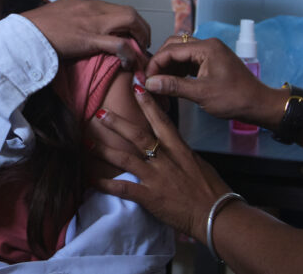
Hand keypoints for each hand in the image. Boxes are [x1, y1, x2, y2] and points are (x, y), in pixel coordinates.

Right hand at [22, 0, 150, 67]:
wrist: (25, 33)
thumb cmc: (36, 27)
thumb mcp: (58, 14)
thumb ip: (72, 17)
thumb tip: (77, 27)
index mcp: (84, 1)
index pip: (115, 7)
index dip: (128, 22)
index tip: (129, 35)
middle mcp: (92, 7)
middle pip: (129, 12)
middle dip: (141, 28)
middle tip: (142, 44)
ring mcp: (92, 22)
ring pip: (130, 21)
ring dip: (140, 37)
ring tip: (139, 53)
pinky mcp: (89, 38)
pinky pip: (119, 43)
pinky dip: (129, 53)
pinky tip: (128, 63)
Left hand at [92, 85, 228, 240]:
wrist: (216, 215)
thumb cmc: (211, 190)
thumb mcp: (197, 163)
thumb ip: (181, 152)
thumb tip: (170, 144)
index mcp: (179, 149)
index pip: (162, 121)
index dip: (148, 104)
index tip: (136, 88)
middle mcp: (165, 160)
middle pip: (138, 136)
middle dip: (117, 123)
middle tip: (99, 112)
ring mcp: (156, 177)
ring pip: (125, 159)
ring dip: (104, 150)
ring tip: (87, 142)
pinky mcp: (149, 196)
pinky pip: (123, 188)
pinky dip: (106, 184)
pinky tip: (92, 180)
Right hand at [144, 36, 281, 125]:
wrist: (259, 105)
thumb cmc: (235, 98)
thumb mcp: (201, 94)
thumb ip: (174, 86)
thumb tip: (150, 83)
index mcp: (206, 48)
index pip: (171, 49)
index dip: (155, 63)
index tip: (145, 78)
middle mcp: (207, 45)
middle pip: (174, 46)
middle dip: (159, 62)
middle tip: (149, 79)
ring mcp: (210, 53)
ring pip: (180, 54)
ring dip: (168, 67)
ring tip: (159, 83)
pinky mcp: (211, 62)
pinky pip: (189, 61)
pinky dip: (178, 71)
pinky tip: (172, 83)